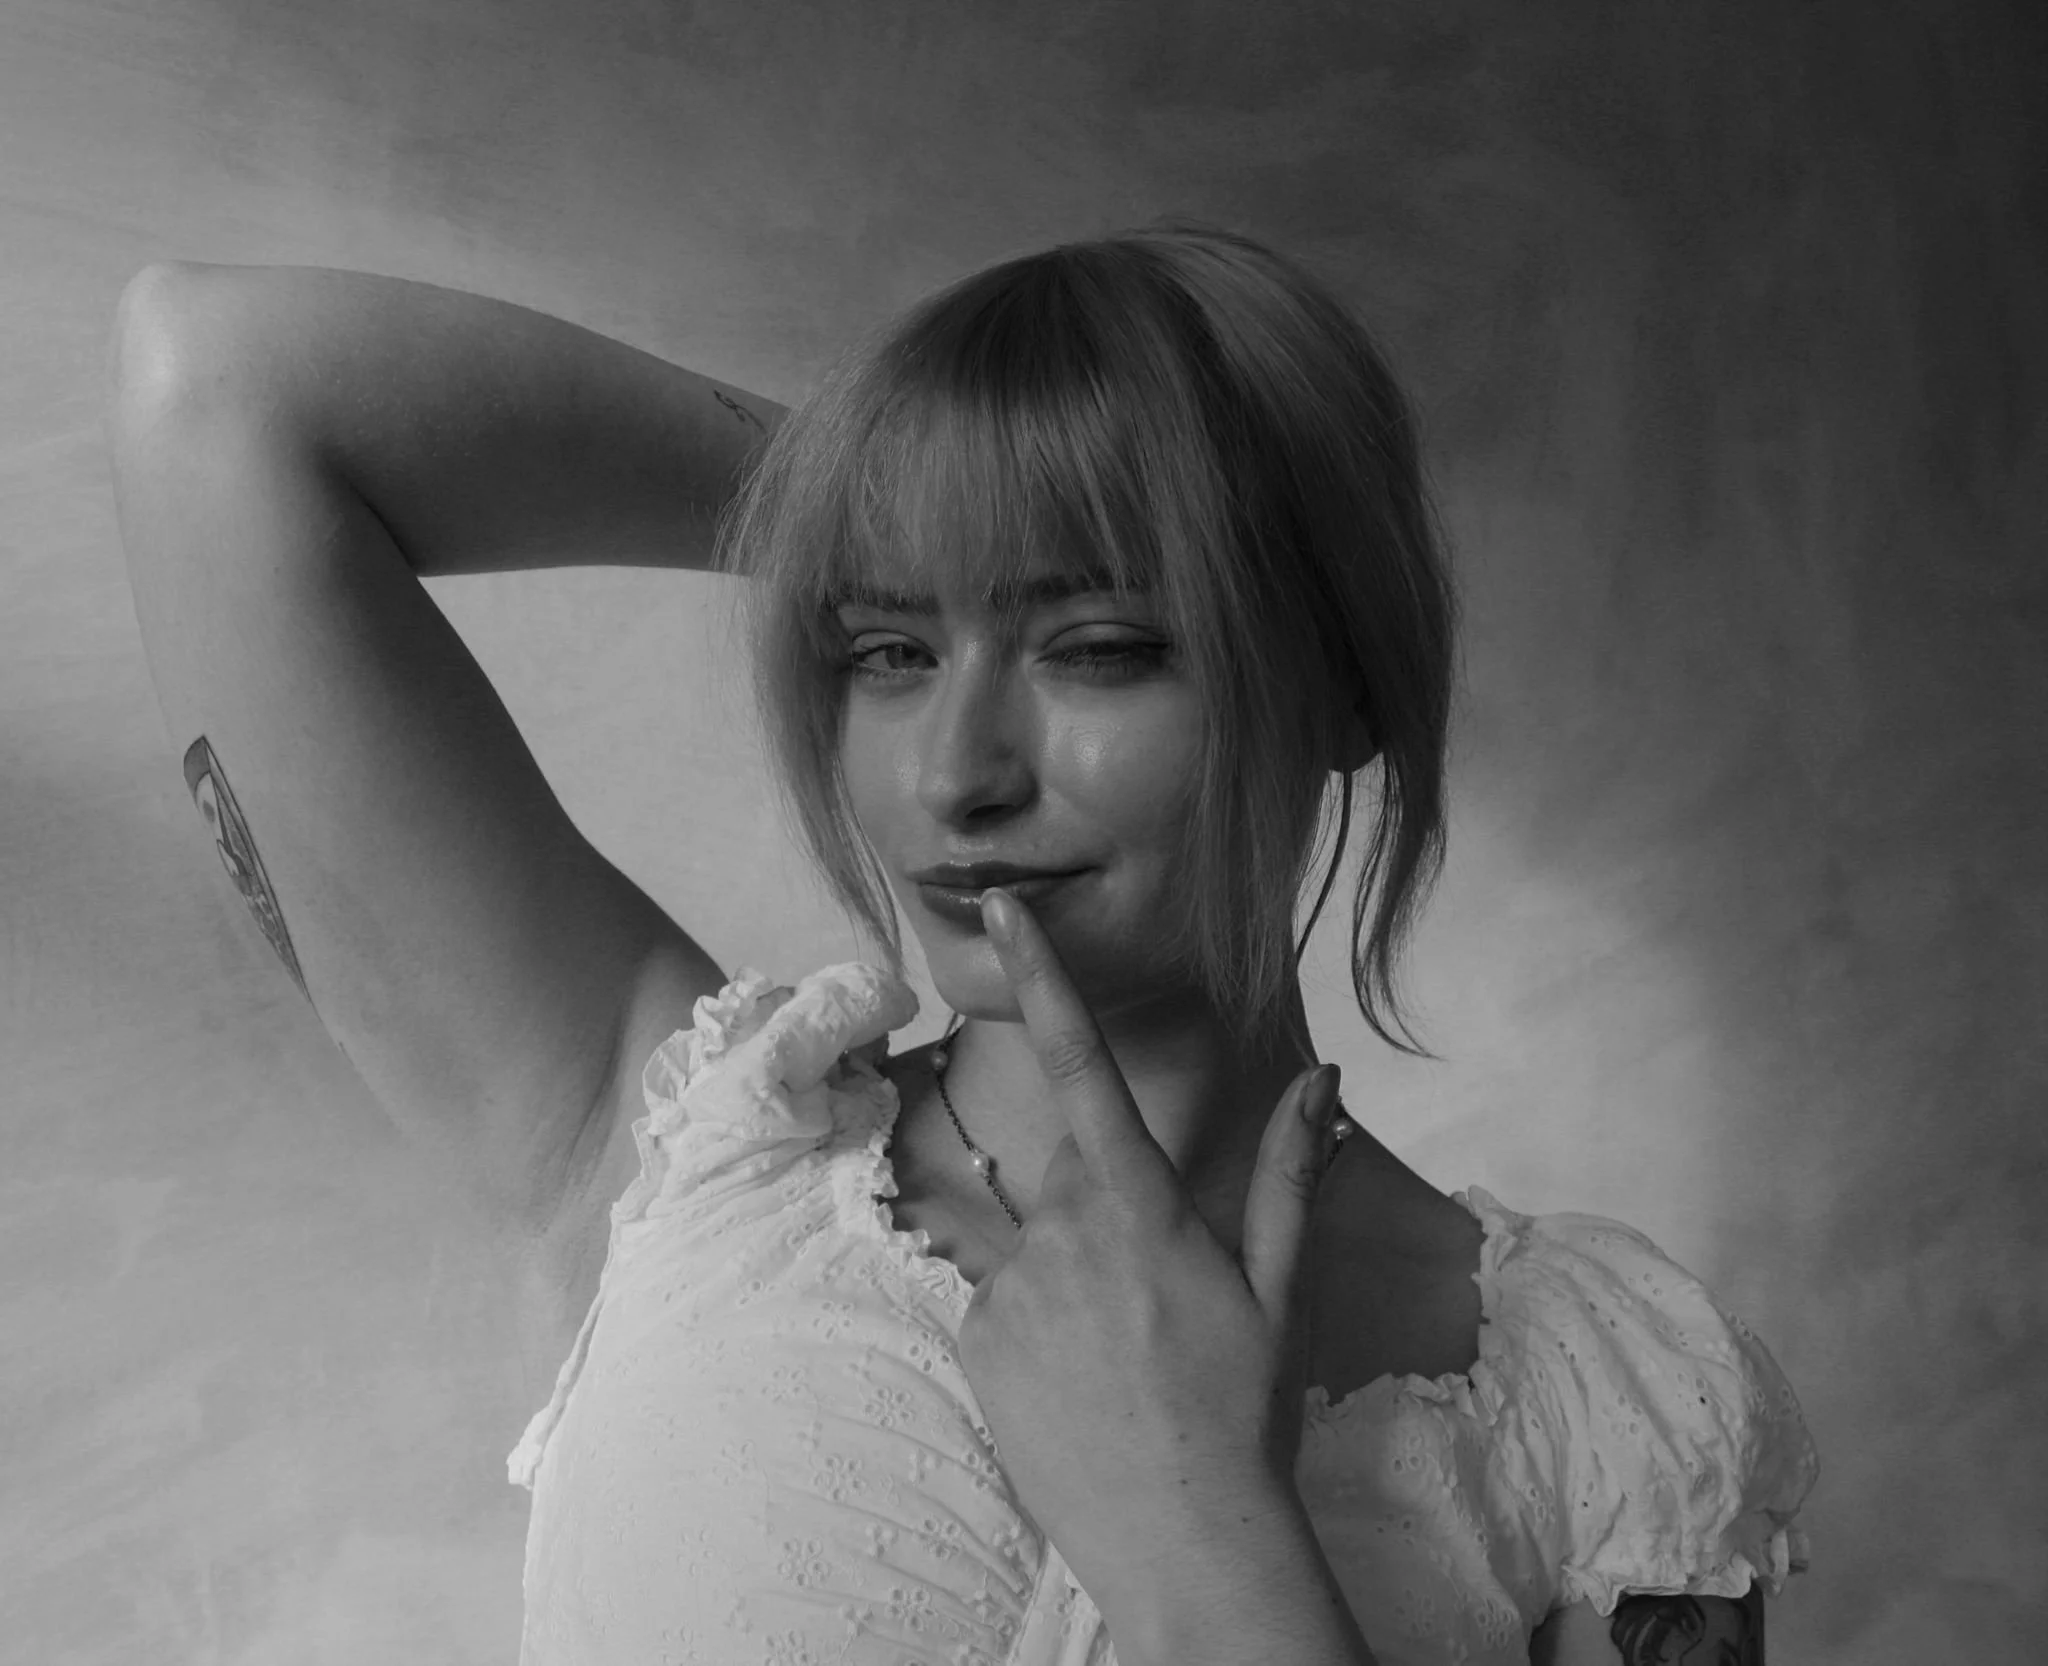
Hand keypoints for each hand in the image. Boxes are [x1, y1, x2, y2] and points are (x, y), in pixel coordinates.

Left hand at [956, 886, 1345, 1617]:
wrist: (1185, 1541)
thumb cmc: (1245, 1409)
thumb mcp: (1282, 1289)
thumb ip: (1292, 1172)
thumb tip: (1323, 1078)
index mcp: (1139, 1206)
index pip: (1084, 1065)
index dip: (1044, 977)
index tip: (1002, 910)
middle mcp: (1062, 1233)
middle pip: (1070, 1176)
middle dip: (1107, 1209)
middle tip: (1156, 1299)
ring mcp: (1010, 1292)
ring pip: (1038, 1246)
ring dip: (1074, 1277)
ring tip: (1125, 1359)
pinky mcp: (977, 1344)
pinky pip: (1004, 1305)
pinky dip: (1040, 1328)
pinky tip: (1084, 1384)